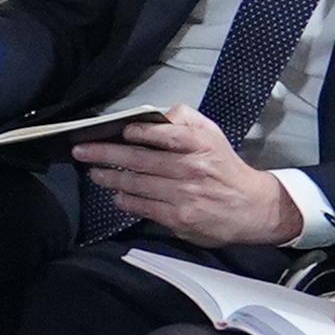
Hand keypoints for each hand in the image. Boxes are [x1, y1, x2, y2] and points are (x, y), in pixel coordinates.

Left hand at [84, 108, 301, 250]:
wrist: (252, 207)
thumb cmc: (225, 168)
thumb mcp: (212, 134)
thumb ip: (184, 120)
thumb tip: (156, 115)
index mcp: (200, 145)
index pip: (165, 135)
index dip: (138, 132)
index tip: (117, 129)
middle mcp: (191, 169)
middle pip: (141, 160)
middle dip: (105, 154)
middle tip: (82, 150)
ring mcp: (184, 196)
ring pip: (137, 184)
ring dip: (109, 177)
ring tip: (93, 171)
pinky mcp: (179, 218)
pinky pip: (144, 207)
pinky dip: (126, 200)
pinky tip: (116, 195)